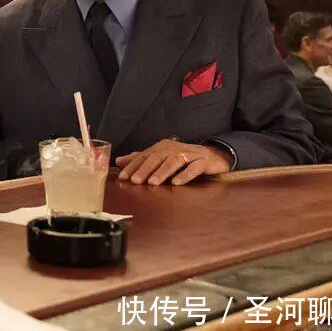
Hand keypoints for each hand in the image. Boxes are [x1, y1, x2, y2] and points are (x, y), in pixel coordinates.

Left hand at [116, 139, 231, 185]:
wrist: (213, 155)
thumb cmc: (183, 158)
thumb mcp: (161, 157)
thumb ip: (141, 159)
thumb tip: (119, 161)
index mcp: (162, 147)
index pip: (144, 156)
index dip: (133, 166)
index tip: (123, 177)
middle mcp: (174, 149)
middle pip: (157, 158)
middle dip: (144, 170)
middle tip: (135, 181)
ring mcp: (189, 155)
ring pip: (173, 162)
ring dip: (162, 172)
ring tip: (152, 183)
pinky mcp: (203, 162)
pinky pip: (194, 168)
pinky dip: (185, 175)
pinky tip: (176, 183)